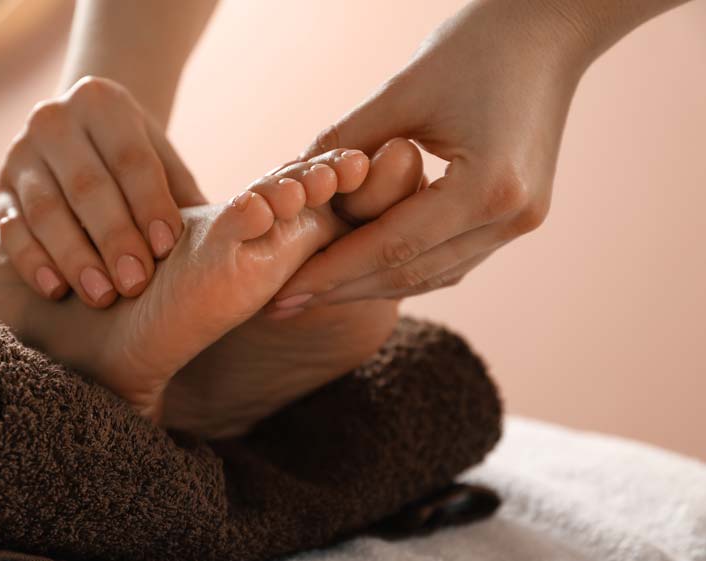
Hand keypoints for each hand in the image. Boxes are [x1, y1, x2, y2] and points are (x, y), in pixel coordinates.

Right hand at [0, 76, 204, 307]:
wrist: (80, 136)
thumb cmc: (135, 159)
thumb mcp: (163, 161)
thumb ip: (184, 195)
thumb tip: (228, 231)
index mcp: (103, 103)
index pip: (131, 159)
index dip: (150, 205)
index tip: (167, 249)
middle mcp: (54, 120)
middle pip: (87, 186)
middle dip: (114, 239)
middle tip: (136, 284)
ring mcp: (20, 153)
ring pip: (45, 210)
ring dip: (74, 257)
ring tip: (102, 296)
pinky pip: (10, 228)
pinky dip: (32, 262)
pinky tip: (56, 290)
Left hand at [274, 0, 605, 304]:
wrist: (549, 29)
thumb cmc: (475, 47)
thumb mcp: (400, 92)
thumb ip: (343, 146)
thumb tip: (289, 187)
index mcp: (487, 188)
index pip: (391, 248)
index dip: (332, 272)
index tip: (283, 292)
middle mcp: (510, 218)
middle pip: (411, 273)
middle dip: (343, 290)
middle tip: (285, 304)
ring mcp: (520, 222)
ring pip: (431, 275)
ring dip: (371, 286)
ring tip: (317, 292)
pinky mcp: (517, 216)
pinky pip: (451, 258)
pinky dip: (405, 267)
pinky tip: (365, 271)